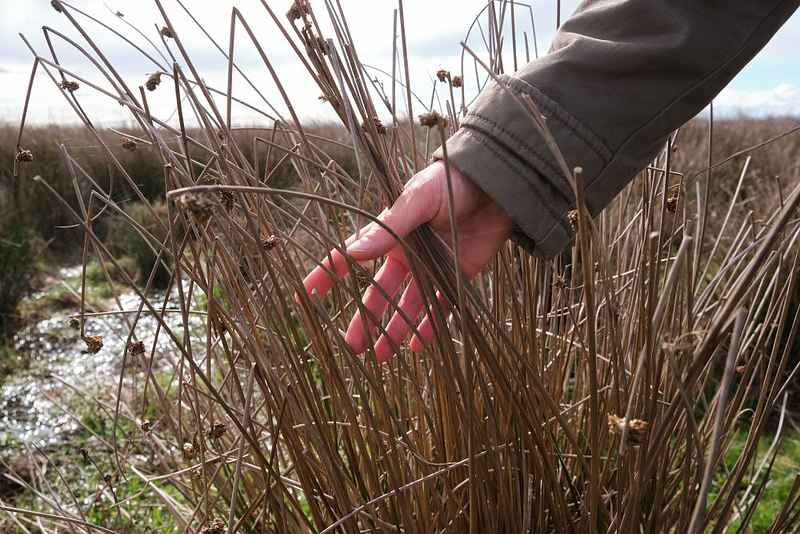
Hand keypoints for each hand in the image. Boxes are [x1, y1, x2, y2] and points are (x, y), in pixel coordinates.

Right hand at [301, 161, 513, 360]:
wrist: (497, 183)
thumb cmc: (452, 182)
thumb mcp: (417, 199)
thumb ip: (390, 227)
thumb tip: (354, 252)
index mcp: (389, 234)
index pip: (349, 257)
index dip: (326, 276)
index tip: (303, 299)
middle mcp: (407, 254)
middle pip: (379, 292)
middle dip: (364, 320)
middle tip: (351, 347)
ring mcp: (432, 267)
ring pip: (408, 306)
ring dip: (394, 330)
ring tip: (380, 357)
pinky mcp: (457, 275)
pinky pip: (442, 307)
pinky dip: (431, 328)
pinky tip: (419, 347)